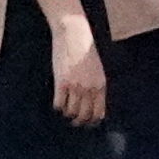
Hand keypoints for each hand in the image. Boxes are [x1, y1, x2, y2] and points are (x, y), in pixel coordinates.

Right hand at [40, 0, 108, 131]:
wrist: (74, 34)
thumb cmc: (84, 51)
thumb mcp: (96, 69)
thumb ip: (95, 85)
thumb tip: (92, 101)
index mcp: (101, 85)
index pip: (99, 112)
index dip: (92, 121)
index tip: (87, 123)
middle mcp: (90, 88)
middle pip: (85, 116)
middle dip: (78, 121)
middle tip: (73, 121)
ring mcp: (76, 86)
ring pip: (71, 112)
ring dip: (67, 114)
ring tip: (65, 110)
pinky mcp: (62, 82)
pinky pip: (59, 104)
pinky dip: (57, 106)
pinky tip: (57, 102)